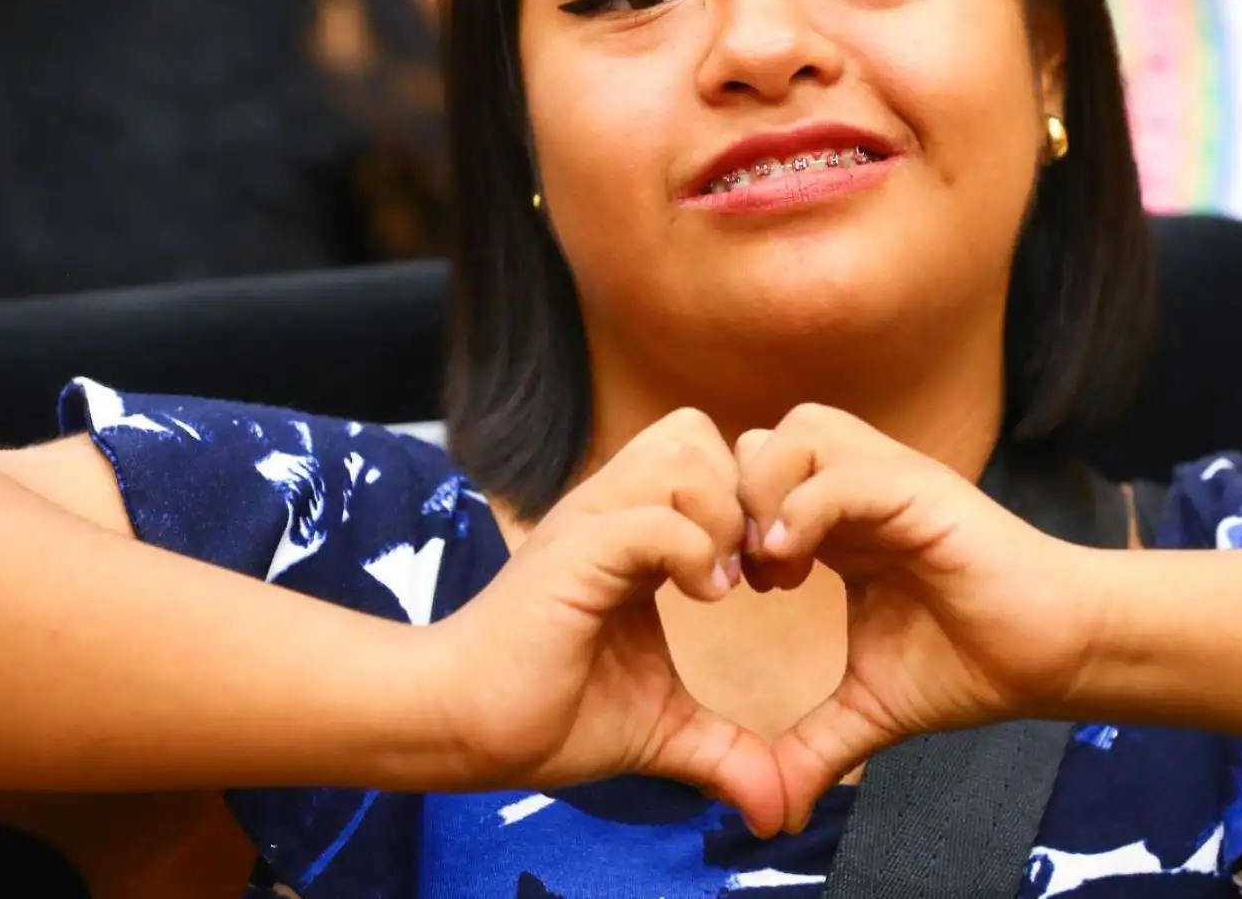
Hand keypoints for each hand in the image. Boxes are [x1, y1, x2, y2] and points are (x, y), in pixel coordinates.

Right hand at [438, 409, 784, 834]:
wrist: (463, 729)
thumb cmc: (546, 715)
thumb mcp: (660, 725)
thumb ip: (724, 750)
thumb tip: (779, 809)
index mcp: (630, 531)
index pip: (704, 456)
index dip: (747, 505)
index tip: (763, 578)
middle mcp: (610, 510)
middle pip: (697, 433)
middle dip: (741, 497)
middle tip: (749, 572)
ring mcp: (590, 524)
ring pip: (683, 455)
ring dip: (720, 516)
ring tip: (723, 584)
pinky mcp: (575, 552)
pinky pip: (655, 518)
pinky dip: (693, 551)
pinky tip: (702, 599)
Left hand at [736, 405, 1106, 829]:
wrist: (1054, 656)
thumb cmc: (971, 665)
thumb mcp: (870, 709)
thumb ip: (814, 747)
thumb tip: (772, 815)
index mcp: (839, 524)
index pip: (751, 476)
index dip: (725, 525)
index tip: (728, 592)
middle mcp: (858, 487)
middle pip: (761, 438)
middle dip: (735, 500)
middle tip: (745, 575)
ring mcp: (890, 480)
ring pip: (796, 430)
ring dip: (767, 493)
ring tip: (777, 567)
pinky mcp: (922, 488)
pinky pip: (840, 470)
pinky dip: (804, 508)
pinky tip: (798, 567)